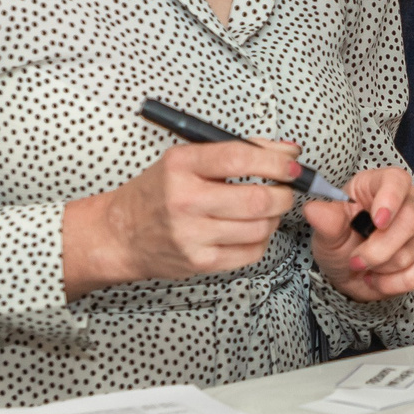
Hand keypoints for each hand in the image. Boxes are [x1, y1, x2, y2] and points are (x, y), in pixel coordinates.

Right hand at [62, 137, 303, 296]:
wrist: (121, 234)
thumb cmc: (157, 192)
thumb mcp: (186, 160)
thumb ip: (237, 151)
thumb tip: (289, 152)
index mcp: (181, 165)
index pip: (239, 158)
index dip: (275, 161)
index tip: (292, 164)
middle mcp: (185, 200)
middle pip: (256, 199)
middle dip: (283, 194)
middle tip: (285, 190)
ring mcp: (192, 235)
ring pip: (259, 228)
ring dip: (273, 218)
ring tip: (264, 210)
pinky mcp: (199, 262)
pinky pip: (251, 252)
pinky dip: (260, 240)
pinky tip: (248, 230)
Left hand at [307, 168, 413, 302]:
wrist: (351, 270)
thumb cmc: (340, 242)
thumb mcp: (327, 234)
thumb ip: (325, 222)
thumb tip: (313, 210)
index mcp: (378, 184)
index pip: (396, 181)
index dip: (390, 200)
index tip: (377, 222)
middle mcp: (407, 200)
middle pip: (408, 223)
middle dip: (378, 251)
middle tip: (356, 262)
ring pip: (412, 251)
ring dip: (383, 269)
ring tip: (367, 269)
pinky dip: (396, 283)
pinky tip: (381, 279)